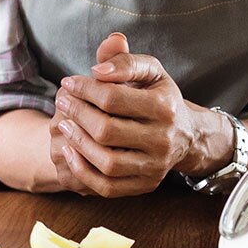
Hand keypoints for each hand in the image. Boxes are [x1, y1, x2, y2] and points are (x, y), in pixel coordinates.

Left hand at [49, 31, 226, 198]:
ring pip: (107, 162)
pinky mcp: (146, 185)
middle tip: (61, 102)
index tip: (67, 83)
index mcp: (164, 107)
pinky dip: (83, 171)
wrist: (185, 134)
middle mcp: (163, 140)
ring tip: (63, 125)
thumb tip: (97, 70)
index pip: (113, 98)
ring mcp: (155, 166)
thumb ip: (124, 60)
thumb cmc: (158, 96)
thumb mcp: (150, 71)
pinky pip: (108, 187)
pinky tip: (70, 152)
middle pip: (107, 131)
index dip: (84, 89)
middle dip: (77, 115)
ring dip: (78, 144)